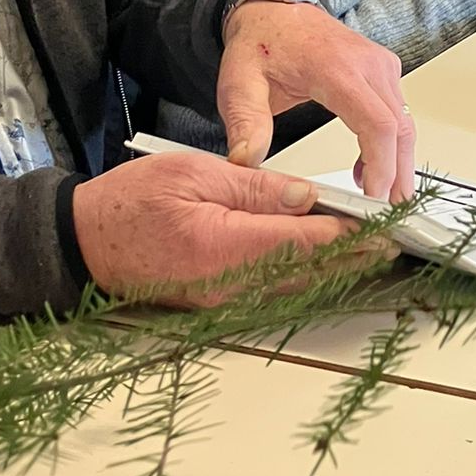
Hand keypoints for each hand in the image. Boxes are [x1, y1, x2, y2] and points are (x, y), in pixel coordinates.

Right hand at [72, 151, 378, 305]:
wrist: (82, 243)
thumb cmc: (129, 202)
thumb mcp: (192, 174)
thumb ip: (254, 187)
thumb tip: (306, 195)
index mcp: (223, 247)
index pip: (303, 241)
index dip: (348, 233)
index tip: (381, 223)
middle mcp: (229, 286)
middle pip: (307, 271)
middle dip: (353, 256)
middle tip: (393, 241)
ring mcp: (224, 300)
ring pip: (295, 285)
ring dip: (335, 268)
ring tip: (372, 250)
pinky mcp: (220, 302)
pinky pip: (273, 290)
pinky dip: (305, 275)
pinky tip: (325, 262)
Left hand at [217, 1, 414, 200]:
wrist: (272, 10)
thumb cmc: (259, 44)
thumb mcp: (239, 82)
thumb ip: (245, 122)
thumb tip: (246, 160)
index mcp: (336, 69)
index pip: (377, 123)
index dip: (382, 164)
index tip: (374, 197)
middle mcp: (367, 64)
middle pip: (401, 128)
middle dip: (398, 174)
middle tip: (389, 213)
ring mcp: (380, 65)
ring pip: (405, 122)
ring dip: (396, 162)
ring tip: (379, 197)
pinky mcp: (383, 70)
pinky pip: (398, 112)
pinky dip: (390, 144)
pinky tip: (367, 168)